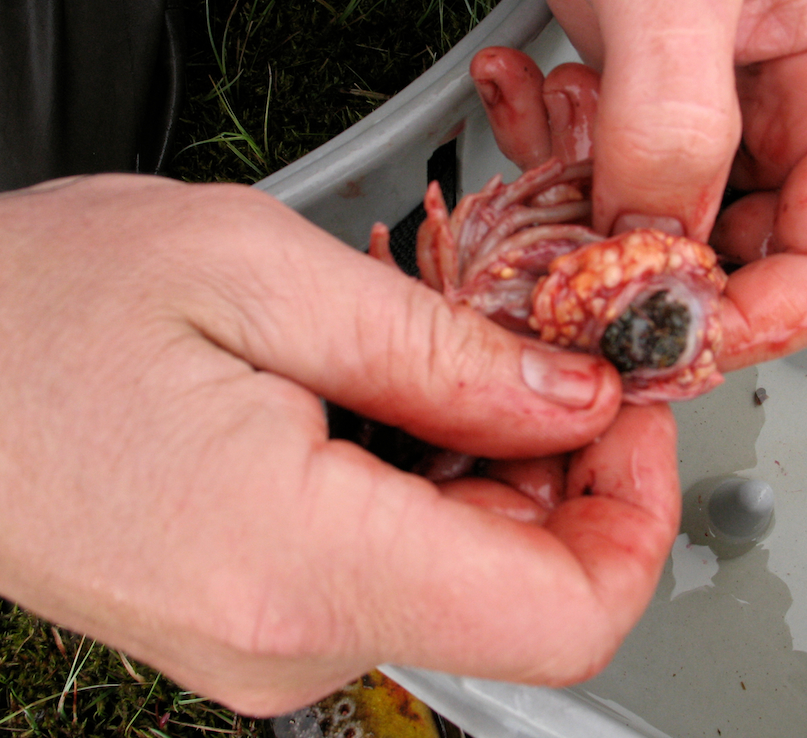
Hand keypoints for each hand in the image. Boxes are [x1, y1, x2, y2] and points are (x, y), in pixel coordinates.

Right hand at [0, 175, 679, 713]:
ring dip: (494, 461)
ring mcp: (277, 639)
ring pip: (472, 573)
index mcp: (302, 567)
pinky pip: (405, 561)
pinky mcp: (264, 613)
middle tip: (536, 346)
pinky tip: (383, 392)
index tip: (632, 411)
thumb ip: (446, 357)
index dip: (637, 515)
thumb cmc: (40, 305)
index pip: (564, 618)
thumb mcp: (263, 275)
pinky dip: (433, 477)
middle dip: (568, 465)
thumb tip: (575, 399)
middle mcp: (293, 639)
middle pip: (529, 593)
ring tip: (432, 354)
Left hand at [514, 0, 806, 365]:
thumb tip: (656, 245)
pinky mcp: (645, 114)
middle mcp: (794, 113)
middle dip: (652, 277)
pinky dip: (549, 161)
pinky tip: (526, 89)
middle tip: (575, 265)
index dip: (762, 323)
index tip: (669, 339)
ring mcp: (717, 119)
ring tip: (552, 120)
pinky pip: (603, 184)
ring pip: (662, 236)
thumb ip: (674, 123)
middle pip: (747, 267)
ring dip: (586, 210)